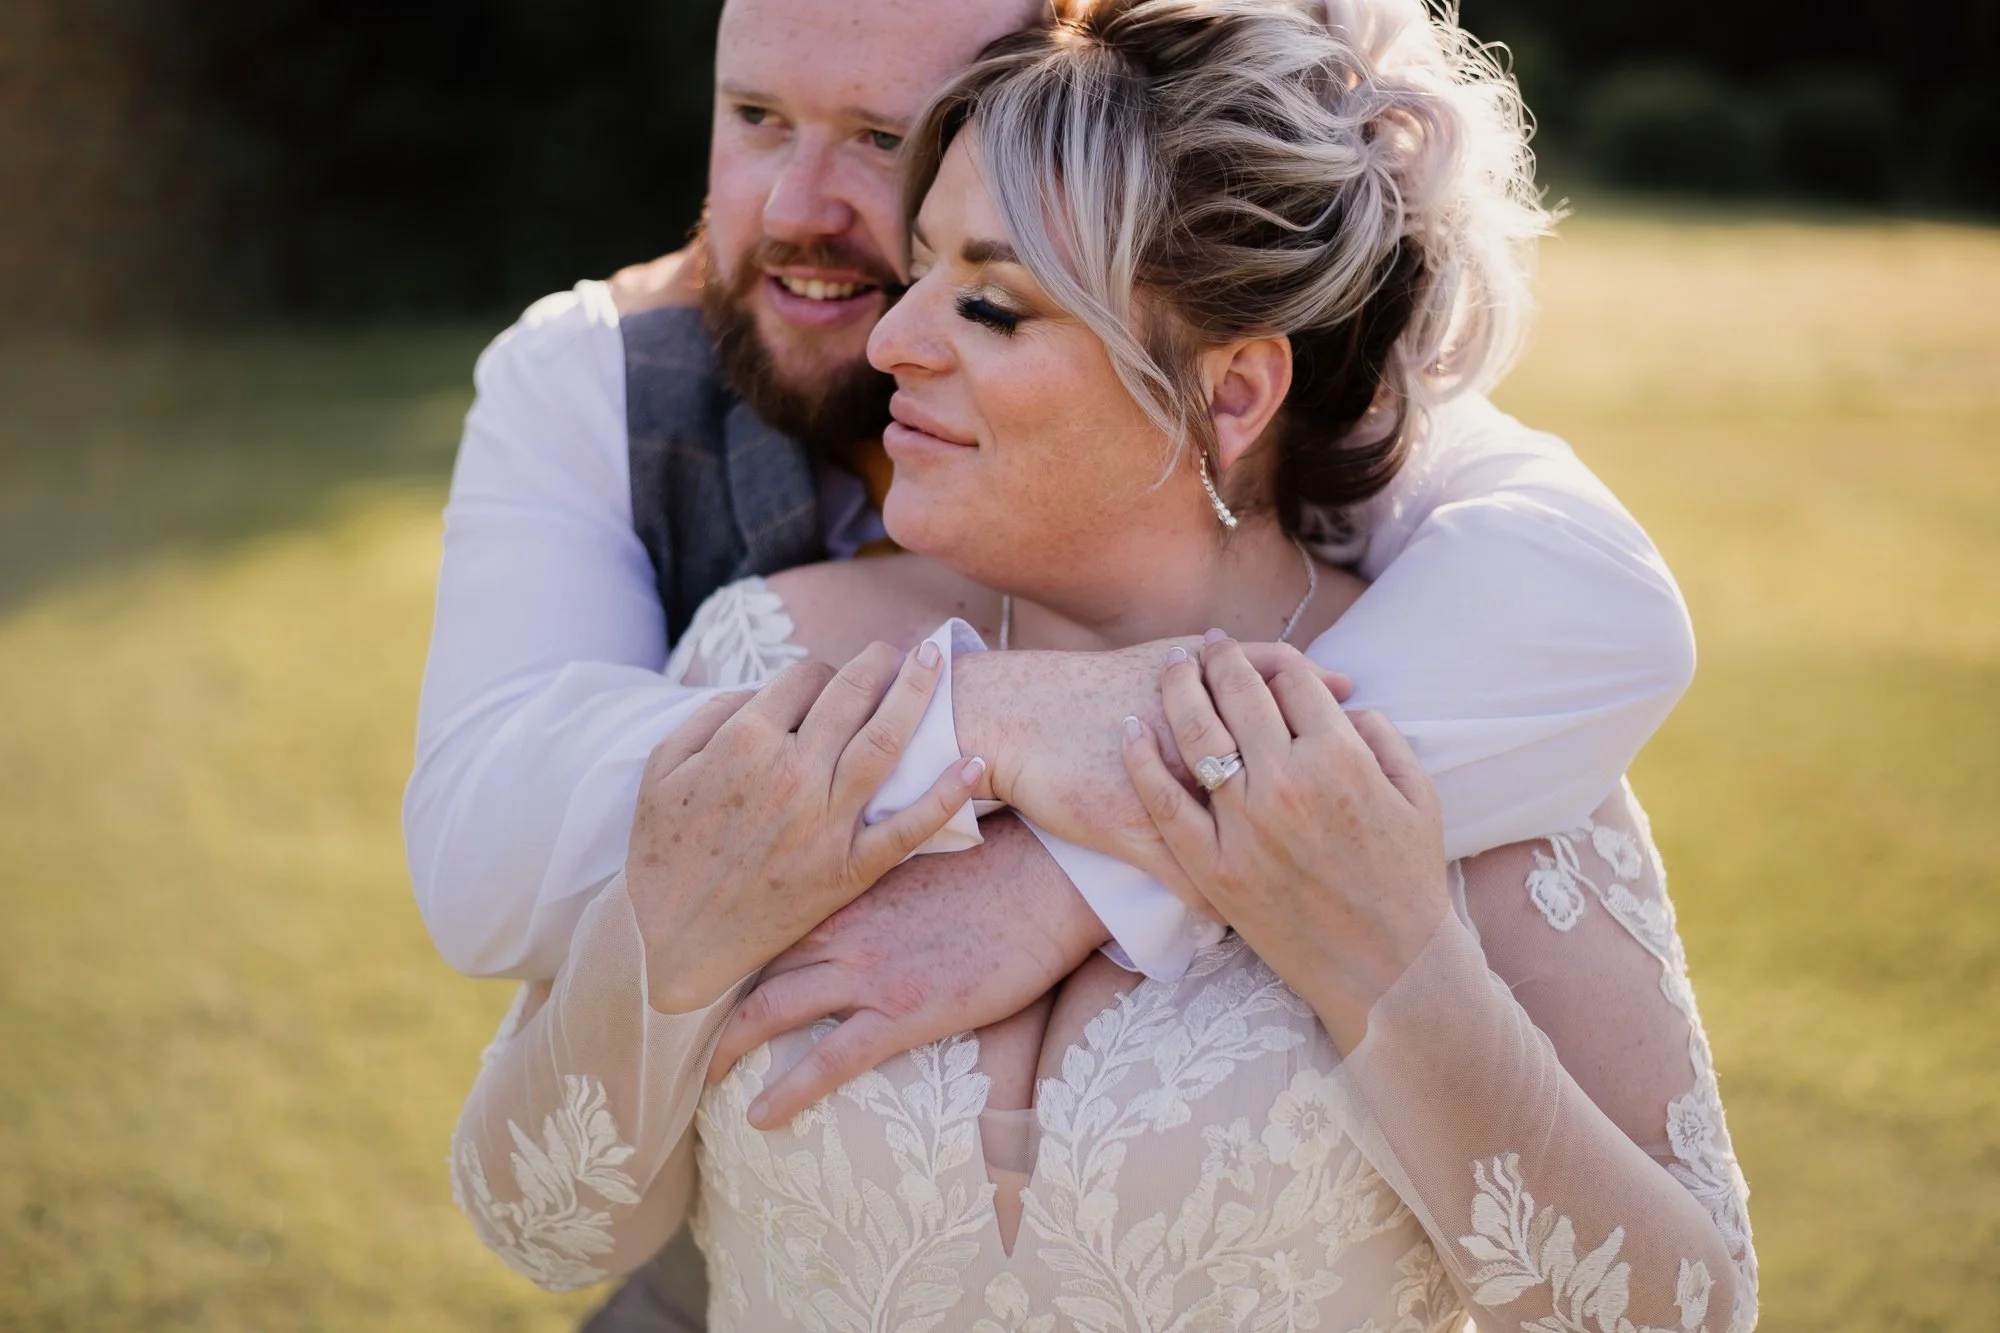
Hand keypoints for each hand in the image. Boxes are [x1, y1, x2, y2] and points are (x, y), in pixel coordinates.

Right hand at [627, 641, 984, 1013]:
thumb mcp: (662, 769)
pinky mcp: (850, 868)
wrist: (675, 944)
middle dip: (880, 663)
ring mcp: (827, 822)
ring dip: (918, 693)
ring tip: (936, 662)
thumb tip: (766, 690)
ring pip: (888, 741)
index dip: (819, 672)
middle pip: (853, 695)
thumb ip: (712, 715)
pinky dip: (947, 793)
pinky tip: (975, 762)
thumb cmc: (663, 854)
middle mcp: (795, 774)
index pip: (804, 678)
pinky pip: (909, 826)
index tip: (825, 681)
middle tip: (900, 649)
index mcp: (745, 742)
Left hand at [705, 814, 1108, 1127]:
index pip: (770, 918)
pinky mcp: (904, 1012)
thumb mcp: (924, 858)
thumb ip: (882, 878)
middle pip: (755, 965)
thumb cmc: (1002, 865)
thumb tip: (866, 889)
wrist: (1049, 877)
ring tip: (702, 1080)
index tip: (702, 963)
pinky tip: (760, 1118)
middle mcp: (843, 928)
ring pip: (773, 1010)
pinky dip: (788, 1091)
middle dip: (710, 998)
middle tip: (674, 1026)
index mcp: (847, 887)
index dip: (732, 945)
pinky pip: (830, 1061)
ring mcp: (870, 971)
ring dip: (730, 1047)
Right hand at [959, 639, 1350, 915]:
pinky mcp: (1147, 848)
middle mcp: (1225, 775)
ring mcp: (1186, 815)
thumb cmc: (1111, 682)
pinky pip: (1198, 896)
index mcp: (1251, 730)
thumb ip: (1269, 665)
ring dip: (1285, 886)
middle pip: (1299, 827)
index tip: (1364, 816)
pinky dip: (1224, 914)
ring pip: (1256, 871)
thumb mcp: (1200, 661)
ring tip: (1311, 897)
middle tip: (1357, 868)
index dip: (1352, 798)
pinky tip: (1241, 923)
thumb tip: (1344, 685)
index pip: (1326, 773)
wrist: (1028, 717)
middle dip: (1333, 850)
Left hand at [1118, 633, 1447, 1052]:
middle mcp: (1286, 782)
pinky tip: (1130, 729)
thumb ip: (1380, 736)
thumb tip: (1340, 705)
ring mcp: (1244, 826)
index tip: (1265, 655)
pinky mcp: (1212, 868)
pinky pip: (1163, 803)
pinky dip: (1141, 760)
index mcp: (1340, 758)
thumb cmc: (1409, 881)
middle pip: (1240, 695)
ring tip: (1172, 665)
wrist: (1387, 969)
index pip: (1293, 683)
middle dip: (1223, 659)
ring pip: (1196, 734)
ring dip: (1178, 687)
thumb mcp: (1418, 795)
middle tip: (1209, 643)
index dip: (1279, 662)